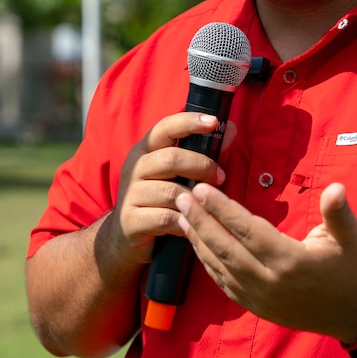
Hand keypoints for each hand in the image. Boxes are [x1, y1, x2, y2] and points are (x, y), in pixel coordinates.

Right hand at [109, 113, 228, 267]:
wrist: (125, 236)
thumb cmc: (158, 199)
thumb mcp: (175, 174)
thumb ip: (201, 152)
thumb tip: (231, 129)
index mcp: (144, 150)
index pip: (165, 128)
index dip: (189, 122)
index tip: (214, 122)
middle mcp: (134, 168)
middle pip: (172, 159)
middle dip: (202, 166)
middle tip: (221, 177)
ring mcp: (130, 194)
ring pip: (172, 191)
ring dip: (196, 199)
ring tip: (207, 205)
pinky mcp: (131, 220)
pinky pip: (166, 218)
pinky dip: (185, 221)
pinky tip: (192, 224)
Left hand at [176, 181, 356, 342]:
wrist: (356, 313)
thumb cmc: (352, 267)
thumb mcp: (350, 237)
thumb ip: (338, 212)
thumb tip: (336, 188)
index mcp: (290, 261)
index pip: (247, 231)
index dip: (223, 210)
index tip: (202, 190)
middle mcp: (270, 282)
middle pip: (226, 248)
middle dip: (200, 221)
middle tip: (181, 198)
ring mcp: (260, 298)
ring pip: (220, 267)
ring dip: (198, 241)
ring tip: (181, 216)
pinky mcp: (256, 307)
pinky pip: (224, 284)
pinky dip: (207, 263)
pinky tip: (196, 245)